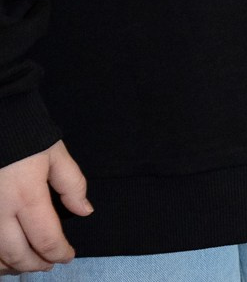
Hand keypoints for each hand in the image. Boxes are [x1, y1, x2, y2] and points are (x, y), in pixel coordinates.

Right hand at [0, 142, 89, 273]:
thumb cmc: (24, 135)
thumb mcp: (55, 154)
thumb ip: (72, 185)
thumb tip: (84, 211)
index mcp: (26, 196)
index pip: (46, 239)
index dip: (60, 252)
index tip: (68, 255)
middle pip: (18, 254)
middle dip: (38, 264)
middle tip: (51, 263)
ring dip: (13, 265)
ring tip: (29, 263)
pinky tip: (4, 257)